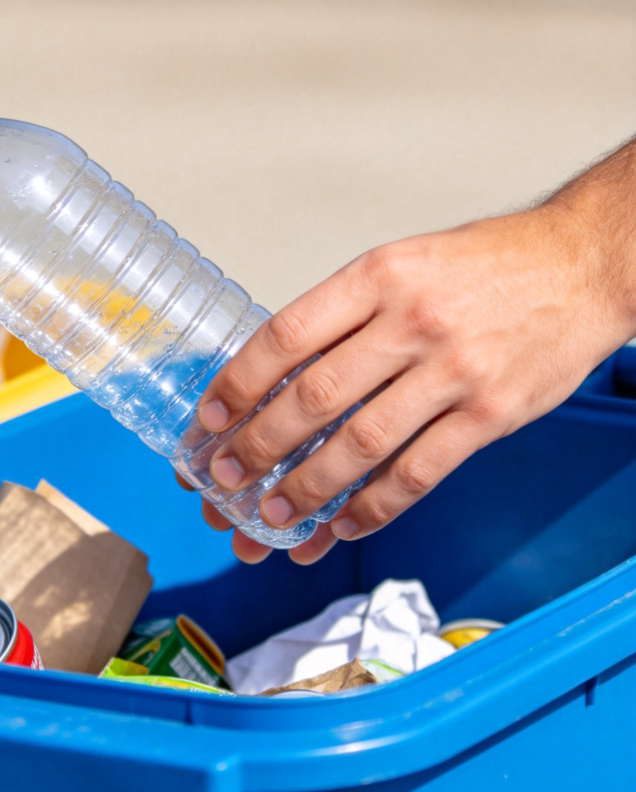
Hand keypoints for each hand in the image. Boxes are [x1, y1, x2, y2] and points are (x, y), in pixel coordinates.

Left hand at [192, 165, 635, 564]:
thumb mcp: (400, 266)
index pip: (286, 337)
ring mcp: (454, 372)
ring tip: (270, 519)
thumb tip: (274, 380)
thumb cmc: (483, 268)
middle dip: (257, 448)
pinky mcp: (491, 415)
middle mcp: (412, 322)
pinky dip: (373, 507)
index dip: (237, 384)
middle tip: (222, 482)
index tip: (208, 420)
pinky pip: (419, 474)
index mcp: (377, 278)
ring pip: (362, 445)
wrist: (582, 266)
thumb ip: (343, 318)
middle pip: (314, 397)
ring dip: (307, 489)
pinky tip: (342, 526)